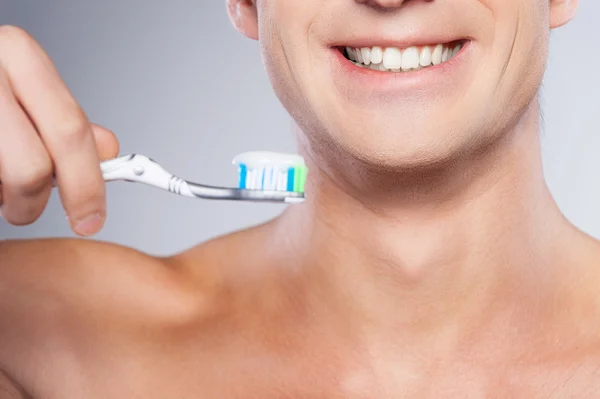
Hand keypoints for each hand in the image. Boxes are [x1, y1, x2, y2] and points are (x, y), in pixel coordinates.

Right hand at [0, 25, 118, 235]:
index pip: (70, 131)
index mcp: (20, 55)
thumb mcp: (26, 91)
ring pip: (6, 178)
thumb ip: (63, 121)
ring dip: (4, 197)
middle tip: (30, 211)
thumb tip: (106, 149)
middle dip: (37, 202)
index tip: (92, 218)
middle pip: (32, 168)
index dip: (87, 185)